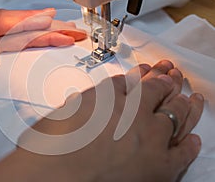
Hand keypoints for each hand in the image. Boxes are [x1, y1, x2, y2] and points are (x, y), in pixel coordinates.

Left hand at [0, 8, 85, 76]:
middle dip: (44, 25)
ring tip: (55, 24)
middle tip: (69, 29)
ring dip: (35, 25)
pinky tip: (23, 32)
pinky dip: (16, 30)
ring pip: (9, 26)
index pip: (4, 26)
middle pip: (14, 24)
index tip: (54, 24)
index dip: (30, 24)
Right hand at [0, 60, 203, 181]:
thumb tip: (96, 98)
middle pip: (156, 90)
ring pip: (175, 112)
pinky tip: (193, 139)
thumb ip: (86, 102)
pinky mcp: (159, 167)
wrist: (52, 180)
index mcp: (106, 97)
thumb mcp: (63, 115)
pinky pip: (182, 150)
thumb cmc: (48, 151)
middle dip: (165, 80)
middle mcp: (130, 112)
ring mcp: (148, 137)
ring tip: (192, 97)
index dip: (141, 74)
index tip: (147, 70)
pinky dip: (188, 143)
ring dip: (184, 102)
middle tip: (173, 74)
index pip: (130, 80)